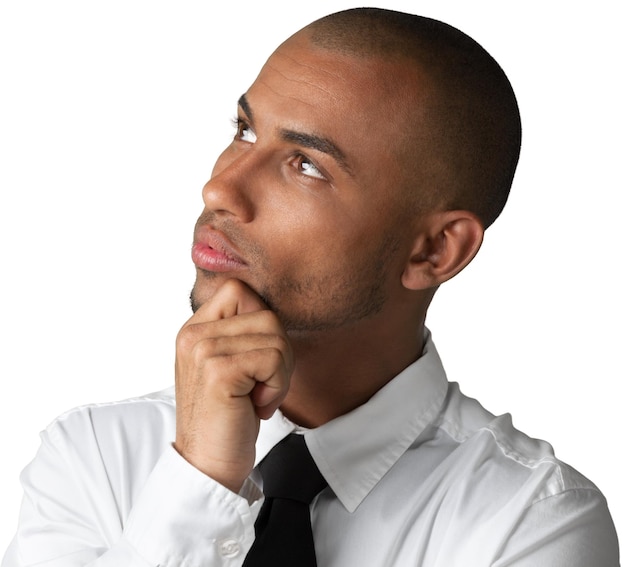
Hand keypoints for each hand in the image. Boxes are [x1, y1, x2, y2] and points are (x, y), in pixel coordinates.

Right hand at [174, 279, 293, 491]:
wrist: (208, 464)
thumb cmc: (227, 417)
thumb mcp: (229, 365)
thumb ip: (242, 333)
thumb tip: (273, 309)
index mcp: (194, 328)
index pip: (240, 290)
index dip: (262, 324)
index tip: (255, 362)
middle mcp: (194, 333)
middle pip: (267, 314)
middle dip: (279, 354)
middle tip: (260, 386)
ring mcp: (203, 350)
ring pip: (276, 337)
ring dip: (279, 374)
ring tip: (257, 397)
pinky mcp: (219, 371)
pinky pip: (274, 358)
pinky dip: (277, 386)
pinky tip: (256, 406)